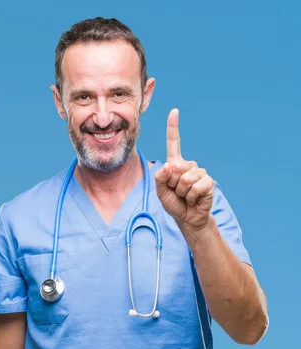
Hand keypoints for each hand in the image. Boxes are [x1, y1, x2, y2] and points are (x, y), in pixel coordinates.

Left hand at [155, 109, 213, 230]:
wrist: (187, 217)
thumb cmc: (173, 203)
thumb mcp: (160, 191)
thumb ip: (160, 178)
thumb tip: (169, 166)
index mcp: (175, 164)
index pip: (174, 142)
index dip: (173, 127)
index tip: (174, 111)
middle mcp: (188, 165)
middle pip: (176, 168)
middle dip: (173, 184)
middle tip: (176, 192)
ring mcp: (199, 172)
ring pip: (186, 178)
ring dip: (182, 192)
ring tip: (185, 196)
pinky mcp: (208, 181)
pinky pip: (196, 186)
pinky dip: (191, 196)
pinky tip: (194, 199)